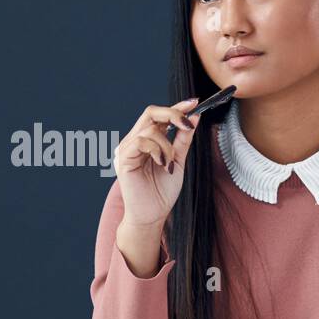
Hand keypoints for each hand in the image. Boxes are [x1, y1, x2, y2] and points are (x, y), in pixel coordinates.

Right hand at [113, 97, 201, 228]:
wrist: (152, 216)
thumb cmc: (162, 192)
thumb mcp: (178, 160)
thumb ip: (183, 139)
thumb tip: (195, 117)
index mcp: (147, 140)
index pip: (159, 116)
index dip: (176, 106)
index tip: (195, 102)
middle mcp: (135, 141)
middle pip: (150, 112)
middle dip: (173, 113)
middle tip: (187, 123)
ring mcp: (127, 149)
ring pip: (150, 128)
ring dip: (167, 145)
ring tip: (171, 163)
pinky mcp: (123, 158)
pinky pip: (141, 141)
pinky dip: (157, 150)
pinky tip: (163, 164)